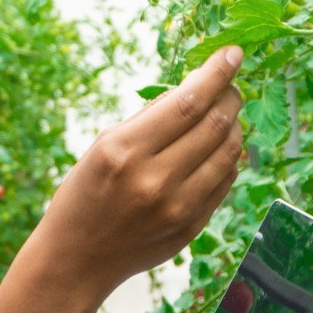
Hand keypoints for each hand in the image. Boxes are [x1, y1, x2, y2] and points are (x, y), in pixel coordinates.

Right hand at [35, 45, 246, 300]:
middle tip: (230, 84)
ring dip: (235, 125)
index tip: (232, 53)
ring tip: (226, 114)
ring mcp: (178, 207)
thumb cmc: (84, 194)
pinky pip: (225, 181)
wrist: (77, 259)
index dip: (217, 72)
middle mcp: (155, 179)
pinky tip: (218, 148)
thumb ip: (149, 119)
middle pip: (216, 124)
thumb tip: (195, 88)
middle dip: (231, 95)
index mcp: (125, 150)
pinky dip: (229, 158)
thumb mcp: (102, 145)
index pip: (188, 101)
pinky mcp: (192, 226)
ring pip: (230, 152)